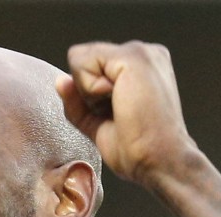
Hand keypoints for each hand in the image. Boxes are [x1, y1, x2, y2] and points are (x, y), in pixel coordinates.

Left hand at [56, 41, 194, 185]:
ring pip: (80, 59)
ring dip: (89, 91)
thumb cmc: (138, 149)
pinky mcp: (132, 57)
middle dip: (88, 91)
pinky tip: (118, 103)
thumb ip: (78, 101)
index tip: (117, 114)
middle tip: (118, 114)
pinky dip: (90, 89)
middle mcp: (144, 52)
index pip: (91, 65)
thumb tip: (60, 81)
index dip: (90, 94)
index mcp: (141, 65)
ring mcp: (139, 51)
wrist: (161, 161)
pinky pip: (83, 63)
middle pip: (83, 59)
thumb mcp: (98, 123)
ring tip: (120, 108)